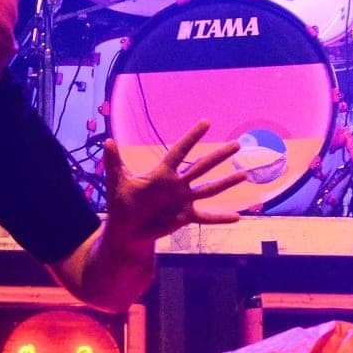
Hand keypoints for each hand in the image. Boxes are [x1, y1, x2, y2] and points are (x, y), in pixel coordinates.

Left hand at [103, 120, 248, 242]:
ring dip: (227, 183)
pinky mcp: (185, 217)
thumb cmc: (122, 204)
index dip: (192, 137)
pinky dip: (221, 218)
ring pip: (210, 189)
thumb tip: (107, 140)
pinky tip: (238, 216)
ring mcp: (183, 201)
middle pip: (202, 166)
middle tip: (237, 145)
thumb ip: (114, 162)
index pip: (180, 151)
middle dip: (219, 156)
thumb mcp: (118, 182)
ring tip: (244, 174)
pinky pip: (206, 217)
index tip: (206, 122)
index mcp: (162, 174)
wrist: (126, 229)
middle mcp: (177, 185)